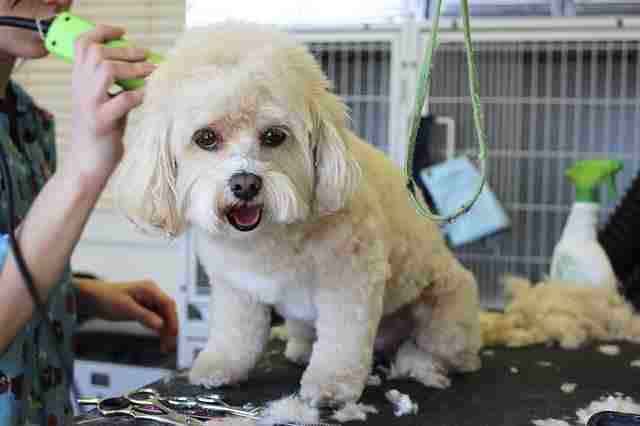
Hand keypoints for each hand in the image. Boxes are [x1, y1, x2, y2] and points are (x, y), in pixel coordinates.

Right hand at [67, 24, 155, 183]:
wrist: (87, 163)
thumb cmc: (102, 132)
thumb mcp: (104, 101)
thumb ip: (115, 84)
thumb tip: (143, 66)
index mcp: (79, 81)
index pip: (82, 45)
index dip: (102, 32)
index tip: (123, 32)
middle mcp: (80, 89)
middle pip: (98, 53)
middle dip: (126, 51)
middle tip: (147, 56)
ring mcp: (89, 105)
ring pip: (107, 70)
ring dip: (134, 69)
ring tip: (151, 72)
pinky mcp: (102, 123)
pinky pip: (124, 100)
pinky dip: (140, 95)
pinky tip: (148, 97)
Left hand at [76, 279, 177, 352]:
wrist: (92, 298)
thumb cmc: (107, 297)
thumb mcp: (126, 308)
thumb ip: (145, 316)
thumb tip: (160, 324)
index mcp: (150, 289)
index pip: (168, 304)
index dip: (173, 319)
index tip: (174, 333)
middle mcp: (151, 295)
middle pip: (167, 312)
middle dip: (170, 328)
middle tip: (171, 343)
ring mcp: (148, 302)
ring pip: (163, 318)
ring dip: (165, 331)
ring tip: (166, 345)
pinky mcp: (143, 310)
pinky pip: (155, 321)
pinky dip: (158, 330)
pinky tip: (160, 340)